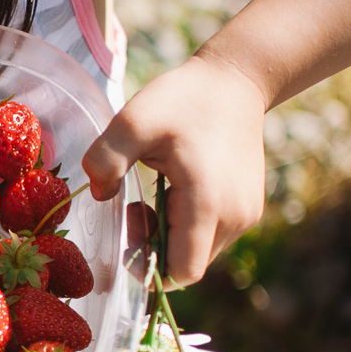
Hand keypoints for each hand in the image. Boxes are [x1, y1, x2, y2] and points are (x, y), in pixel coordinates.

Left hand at [80, 55, 267, 285]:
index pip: (182, 271)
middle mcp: (236, 217)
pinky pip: (214, 236)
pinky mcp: (251, 208)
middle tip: (136, 206)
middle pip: (188, 265)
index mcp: (208, 203)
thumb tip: (99, 195)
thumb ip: (106, 160)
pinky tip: (178, 190)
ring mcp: (247, 215)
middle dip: (156, 247)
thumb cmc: (184, 99)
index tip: (131, 226)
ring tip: (158, 194)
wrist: (237, 80)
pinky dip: (191, 226)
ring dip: (173, 236)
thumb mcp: (133, 121)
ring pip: (201, 252)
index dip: (150, 264)